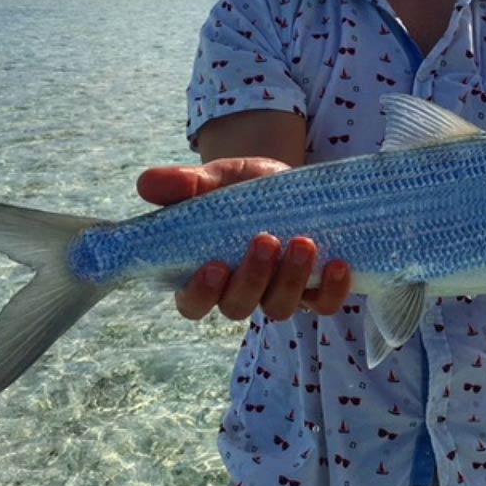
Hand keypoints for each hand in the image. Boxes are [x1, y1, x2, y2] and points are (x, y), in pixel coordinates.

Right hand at [137, 158, 352, 321]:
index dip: (200, 293)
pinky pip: (324, 303)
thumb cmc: (240, 187)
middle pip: (238, 307)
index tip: (214, 265)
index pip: (192, 302)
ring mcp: (279, 293)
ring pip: (280, 307)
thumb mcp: (215, 178)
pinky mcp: (315, 289)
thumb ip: (184, 184)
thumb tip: (146, 183)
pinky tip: (339, 263)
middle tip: (265, 240)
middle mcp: (240, 291)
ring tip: (304, 243)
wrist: (287, 181)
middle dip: (252, 278)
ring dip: (291, 280)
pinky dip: (333, 290)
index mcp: (205, 272)